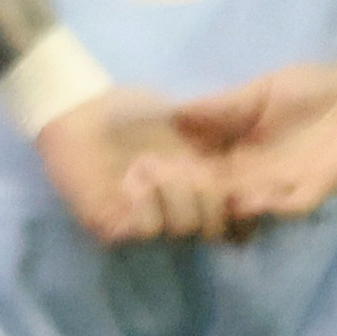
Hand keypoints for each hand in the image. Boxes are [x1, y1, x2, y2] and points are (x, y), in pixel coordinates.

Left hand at [33, 86, 225, 243]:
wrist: (81, 106)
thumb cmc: (132, 110)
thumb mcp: (184, 118)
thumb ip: (217, 139)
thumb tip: (255, 161)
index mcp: (197, 189)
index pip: (231, 220)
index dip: (240, 209)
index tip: (239, 188)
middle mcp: (174, 210)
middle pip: (212, 228)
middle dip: (207, 193)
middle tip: (186, 164)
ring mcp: (144, 220)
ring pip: (183, 228)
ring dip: (174, 192)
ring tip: (149, 164)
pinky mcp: (111, 226)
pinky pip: (146, 230)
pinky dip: (145, 204)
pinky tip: (133, 179)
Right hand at [173, 35, 336, 231]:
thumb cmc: (314, 88)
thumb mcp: (258, 93)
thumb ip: (220, 106)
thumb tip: (171, 111)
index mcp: (239, 156)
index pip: (202, 176)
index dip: (177, 179)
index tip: (145, 179)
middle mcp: (257, 179)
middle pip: (221, 200)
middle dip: (198, 202)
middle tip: (168, 202)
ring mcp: (287, 187)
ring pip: (252, 208)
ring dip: (233, 208)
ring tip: (205, 202)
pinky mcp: (319, 188)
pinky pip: (292, 204)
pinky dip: (274, 205)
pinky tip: (252, 198)